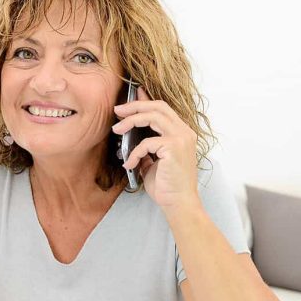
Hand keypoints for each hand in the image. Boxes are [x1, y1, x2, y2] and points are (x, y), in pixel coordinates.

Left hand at [113, 87, 201, 212]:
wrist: (178, 203)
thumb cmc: (167, 185)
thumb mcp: (153, 160)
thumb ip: (147, 145)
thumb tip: (132, 133)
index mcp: (181, 133)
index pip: (163, 109)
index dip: (146, 101)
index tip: (131, 97)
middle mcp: (184, 132)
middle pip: (159, 107)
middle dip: (135, 105)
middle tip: (118, 111)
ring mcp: (181, 138)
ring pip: (153, 117)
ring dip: (131, 121)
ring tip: (116, 129)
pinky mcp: (174, 148)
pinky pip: (147, 143)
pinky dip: (134, 153)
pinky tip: (130, 164)